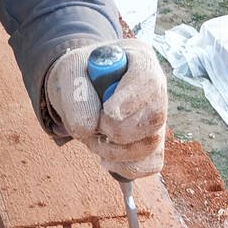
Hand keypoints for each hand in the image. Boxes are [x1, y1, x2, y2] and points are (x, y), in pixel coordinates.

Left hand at [44, 41, 166, 177]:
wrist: (82, 87)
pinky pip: (151, 164)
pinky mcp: (154, 143)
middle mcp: (157, 89)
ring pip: (151, 144)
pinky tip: (107, 157)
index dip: (130, 100)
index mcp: (140, 59)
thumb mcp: (69, 73)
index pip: (148, 81)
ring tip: (94, 140)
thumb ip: (75, 96)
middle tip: (95, 128)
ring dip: (116, 151)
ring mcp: (158, 118)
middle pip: (154, 118)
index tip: (109, 112)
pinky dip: (125, 167)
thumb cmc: (80, 75)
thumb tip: (90, 128)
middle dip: (118, 131)